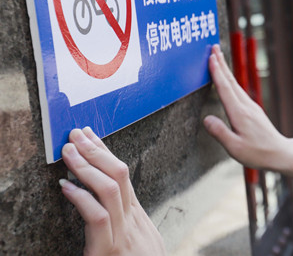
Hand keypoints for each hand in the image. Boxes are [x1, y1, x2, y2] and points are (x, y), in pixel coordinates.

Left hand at [60, 127, 165, 255]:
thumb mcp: (141, 247)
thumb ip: (128, 229)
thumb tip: (111, 211)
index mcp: (138, 220)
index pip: (124, 178)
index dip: (106, 154)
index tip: (91, 136)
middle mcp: (134, 223)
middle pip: (120, 175)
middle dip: (97, 151)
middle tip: (77, 134)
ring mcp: (124, 236)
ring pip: (111, 190)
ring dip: (87, 166)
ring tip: (68, 152)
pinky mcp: (109, 252)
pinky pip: (98, 218)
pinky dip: (81, 199)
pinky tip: (66, 187)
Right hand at [203, 45, 292, 183]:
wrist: (279, 153)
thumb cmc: (257, 153)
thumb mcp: (235, 148)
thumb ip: (220, 132)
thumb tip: (206, 119)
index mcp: (239, 113)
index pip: (225, 89)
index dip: (216, 72)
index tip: (210, 57)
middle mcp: (246, 106)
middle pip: (231, 81)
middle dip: (221, 63)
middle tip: (213, 47)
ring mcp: (251, 107)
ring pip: (235, 84)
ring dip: (226, 70)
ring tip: (218, 58)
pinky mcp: (253, 110)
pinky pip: (239, 91)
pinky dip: (231, 81)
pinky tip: (228, 81)